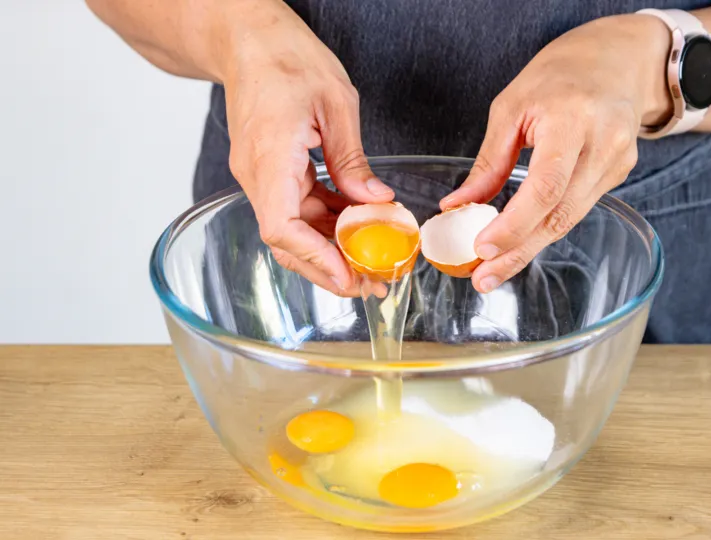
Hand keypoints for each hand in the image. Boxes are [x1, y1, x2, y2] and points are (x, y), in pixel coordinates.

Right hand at [222, 1, 393, 296]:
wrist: (248, 40)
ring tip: (370, 261)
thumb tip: (374, 201)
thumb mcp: (336, 102)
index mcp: (270, 156)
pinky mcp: (268, 171)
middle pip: (287, 240)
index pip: (282, 228)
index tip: (348, 277)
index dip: (315, 259)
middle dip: (329, 268)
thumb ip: (352, 158)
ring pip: (293, 229)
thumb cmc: (286, 57)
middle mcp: (257, 174)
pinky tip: (355, 225)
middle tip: (370, 283)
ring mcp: (259, 174)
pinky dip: (325, 221)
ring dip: (329, 249)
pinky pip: (296, 207)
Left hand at [441, 14, 671, 292]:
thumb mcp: (510, 106)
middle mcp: (604, 144)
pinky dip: (546, 228)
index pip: (545, 186)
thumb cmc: (557, 76)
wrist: (615, 61)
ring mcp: (618, 162)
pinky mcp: (620, 173)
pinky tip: (521, 241)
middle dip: (517, 251)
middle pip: (559, 214)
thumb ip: (488, 161)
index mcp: (573, 119)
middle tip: (483, 278)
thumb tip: (457, 205)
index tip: (482, 248)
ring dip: (529, 248)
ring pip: (569, 220)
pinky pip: (577, 209)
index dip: (514, 224)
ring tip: (494, 269)